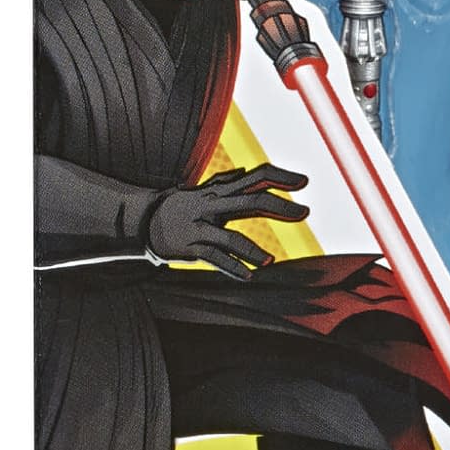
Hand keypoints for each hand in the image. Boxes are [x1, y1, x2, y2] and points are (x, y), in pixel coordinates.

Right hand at [145, 164, 308, 274]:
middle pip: (251, 201)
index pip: (256, 177)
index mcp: (221, 191)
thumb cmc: (181, 207)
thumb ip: (227, 185)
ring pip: (230, 238)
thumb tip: (245, 173)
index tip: (305, 182)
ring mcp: (201, 226)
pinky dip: (233, 267)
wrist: (143, 220)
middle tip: (306, 213)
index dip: (280, 177)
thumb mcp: (204, 194)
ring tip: (270, 261)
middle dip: (280, 206)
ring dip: (253, 251)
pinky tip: (250, 276)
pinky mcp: (191, 247)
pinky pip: (214, 258)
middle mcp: (213, 205)